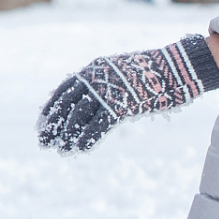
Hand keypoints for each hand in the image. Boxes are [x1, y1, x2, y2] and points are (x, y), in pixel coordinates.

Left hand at [36, 34, 218, 153]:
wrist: (176, 68)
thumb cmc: (151, 73)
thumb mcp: (120, 75)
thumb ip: (105, 86)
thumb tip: (94, 102)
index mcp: (93, 70)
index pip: (64, 90)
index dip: (52, 108)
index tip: (42, 124)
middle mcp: (96, 78)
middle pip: (67, 105)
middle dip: (54, 125)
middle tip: (43, 142)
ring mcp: (108, 91)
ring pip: (79, 116)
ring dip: (68, 135)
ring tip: (61, 150)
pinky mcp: (121, 104)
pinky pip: (99, 125)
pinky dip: (87, 138)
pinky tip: (80, 149)